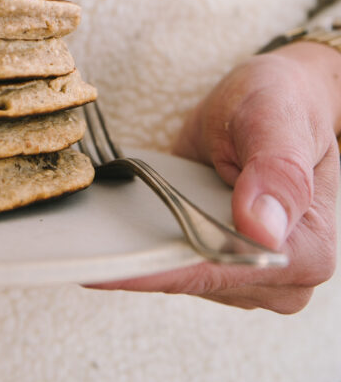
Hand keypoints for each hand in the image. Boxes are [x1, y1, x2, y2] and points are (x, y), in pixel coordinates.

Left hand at [86, 42, 339, 311]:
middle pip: (193, 282)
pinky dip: (140, 245)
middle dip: (137, 261)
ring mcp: (247, 276)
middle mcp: (281, 278)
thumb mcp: (276, 116)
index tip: (101, 266)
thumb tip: (261, 229)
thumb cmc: (282, 102)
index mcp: (305, 250)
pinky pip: (170, 263)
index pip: (221, 271)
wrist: (278, 99)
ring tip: (86, 232)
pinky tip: (105, 229)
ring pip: (176, 277)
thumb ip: (277, 169)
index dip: (160, 269)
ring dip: (133, 254)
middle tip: (75, 244)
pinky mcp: (217, 263)